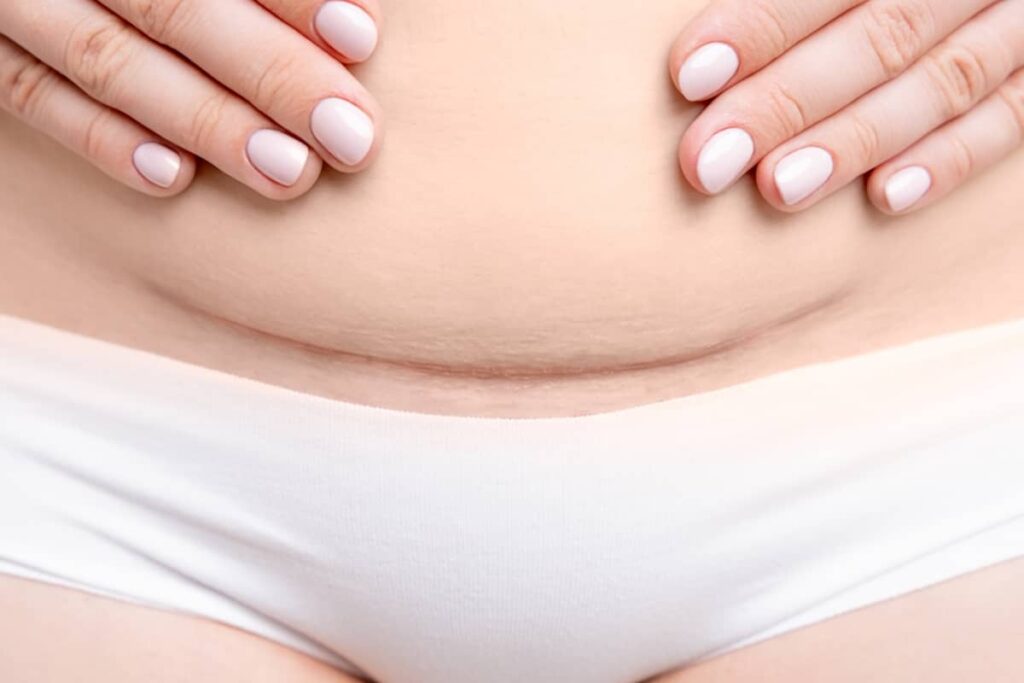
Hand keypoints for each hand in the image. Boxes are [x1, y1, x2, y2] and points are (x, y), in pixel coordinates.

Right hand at [0, 0, 381, 198]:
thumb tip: (357, 15)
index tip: (360, 38)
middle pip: (173, 5)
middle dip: (271, 73)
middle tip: (352, 138)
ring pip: (106, 58)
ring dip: (205, 121)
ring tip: (290, 172)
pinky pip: (28, 93)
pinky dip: (100, 138)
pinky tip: (174, 178)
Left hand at [669, 0, 1023, 214]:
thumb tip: (698, 56)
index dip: (761, 25)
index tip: (688, 76)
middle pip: (880, 35)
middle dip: (787, 102)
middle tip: (708, 162)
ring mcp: (1017, 19)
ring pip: (941, 81)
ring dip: (855, 141)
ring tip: (778, 188)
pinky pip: (1007, 116)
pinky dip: (950, 159)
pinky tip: (884, 198)